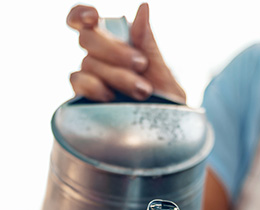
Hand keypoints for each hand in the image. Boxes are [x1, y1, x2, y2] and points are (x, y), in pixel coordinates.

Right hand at [67, 3, 185, 102]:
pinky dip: (94, 86)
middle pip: (88, 39)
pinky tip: (112, 97)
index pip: (86, 22)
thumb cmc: (166, 103)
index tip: (92, 18)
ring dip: (116, 75)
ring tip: (142, 91)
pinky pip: (79, 82)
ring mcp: (92, 78)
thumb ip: (149, 45)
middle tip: (142, 66)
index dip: (81, 14)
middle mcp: (100, 59)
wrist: (165, 134)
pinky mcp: (85, 98)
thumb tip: (142, 8)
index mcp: (117, 45)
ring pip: (88, 63)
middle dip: (115, 51)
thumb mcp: (163, 74)